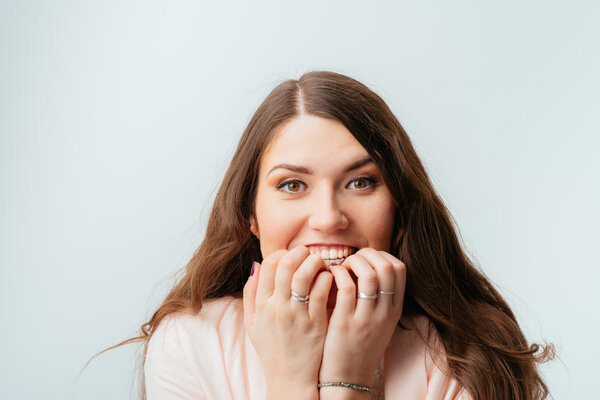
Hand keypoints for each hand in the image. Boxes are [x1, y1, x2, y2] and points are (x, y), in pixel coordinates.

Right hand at [243, 246, 332, 398]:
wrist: (289, 379)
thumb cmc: (272, 349)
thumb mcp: (252, 323)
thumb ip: (250, 294)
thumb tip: (257, 265)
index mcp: (262, 305)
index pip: (269, 265)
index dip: (282, 253)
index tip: (291, 255)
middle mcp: (277, 308)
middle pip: (287, 265)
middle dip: (299, 252)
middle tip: (308, 253)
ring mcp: (297, 316)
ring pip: (305, 275)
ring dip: (314, 262)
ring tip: (320, 262)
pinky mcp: (316, 324)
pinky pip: (322, 292)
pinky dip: (326, 279)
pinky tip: (329, 278)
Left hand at [318, 248, 405, 394]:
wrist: (347, 378)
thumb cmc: (359, 345)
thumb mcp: (380, 323)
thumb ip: (380, 298)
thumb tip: (371, 266)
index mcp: (394, 311)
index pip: (400, 269)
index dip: (382, 256)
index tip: (366, 260)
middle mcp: (384, 313)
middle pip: (387, 267)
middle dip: (368, 255)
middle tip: (352, 260)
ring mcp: (366, 318)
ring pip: (369, 274)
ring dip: (353, 262)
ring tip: (342, 267)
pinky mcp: (345, 323)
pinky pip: (346, 287)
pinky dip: (338, 273)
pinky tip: (331, 275)